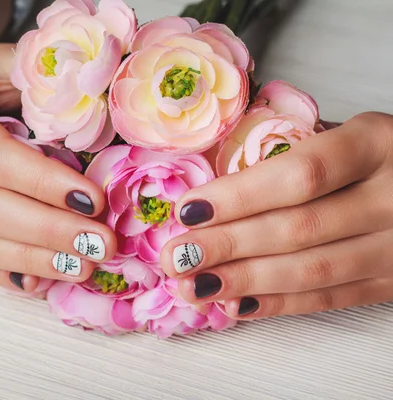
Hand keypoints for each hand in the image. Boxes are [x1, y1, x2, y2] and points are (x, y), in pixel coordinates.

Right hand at [0, 42, 116, 292]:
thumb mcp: (10, 65)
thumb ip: (48, 85)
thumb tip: (105, 113)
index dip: (42, 182)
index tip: (93, 200)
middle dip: (46, 230)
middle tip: (99, 242)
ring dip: (33, 259)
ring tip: (84, 265)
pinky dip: (8, 273)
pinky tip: (45, 281)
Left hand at [160, 112, 392, 318]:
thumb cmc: (379, 156)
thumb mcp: (347, 135)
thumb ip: (292, 154)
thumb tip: (212, 190)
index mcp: (377, 144)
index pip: (301, 175)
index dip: (239, 197)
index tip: (188, 210)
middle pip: (299, 228)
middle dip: (228, 246)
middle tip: (176, 257)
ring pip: (313, 271)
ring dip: (243, 282)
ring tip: (192, 286)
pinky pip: (331, 299)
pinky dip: (278, 304)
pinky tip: (234, 303)